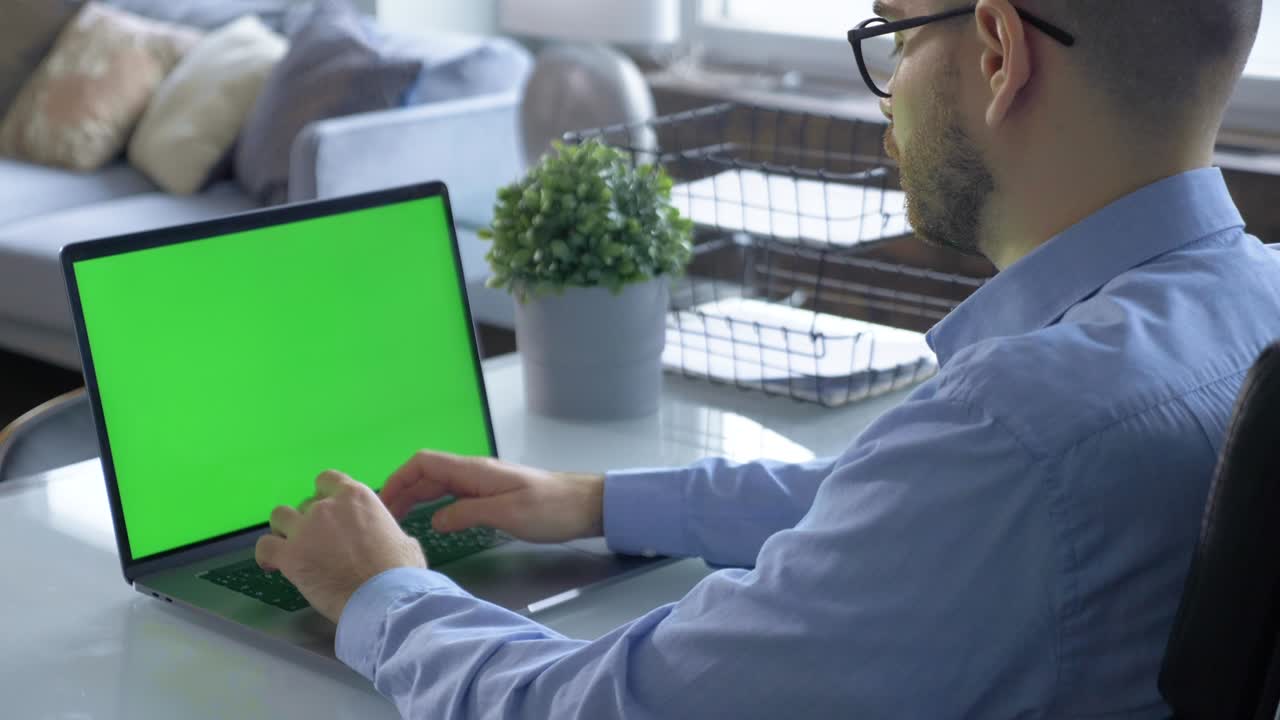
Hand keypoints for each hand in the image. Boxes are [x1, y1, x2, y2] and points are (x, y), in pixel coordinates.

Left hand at [256, 470, 425, 622]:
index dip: (324, 495)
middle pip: (305, 503)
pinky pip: (264, 546)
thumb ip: (383, 530)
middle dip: (309, 520)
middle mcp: (327, 506)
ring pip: (279, 516)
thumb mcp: (401, 539)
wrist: (383, 596)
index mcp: (356, 497)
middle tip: (318, 543)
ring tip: (292, 547)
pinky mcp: (290, 555)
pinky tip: (273, 565)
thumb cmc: (400, 571)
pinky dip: (267, 554)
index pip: (327, 479)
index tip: (329, 512)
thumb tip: (386, 540)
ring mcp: (305, 529)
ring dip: (284, 529)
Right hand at [381, 451, 604, 543]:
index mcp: (475, 470)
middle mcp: (475, 473)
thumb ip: (467, 514)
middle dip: (402, 492)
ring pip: (440, 485)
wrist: (586, 506)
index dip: (399, 478)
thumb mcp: (507, 514)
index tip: (382, 501)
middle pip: (428, 474)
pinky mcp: (494, 496)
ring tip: (399, 521)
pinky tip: (432, 522)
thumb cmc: (550, 508)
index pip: (424, 463)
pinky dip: (436, 505)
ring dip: (417, 499)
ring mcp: (485, 484)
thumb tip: (434, 520)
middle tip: (384, 518)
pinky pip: (455, 496)